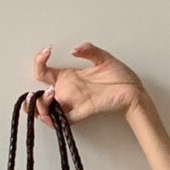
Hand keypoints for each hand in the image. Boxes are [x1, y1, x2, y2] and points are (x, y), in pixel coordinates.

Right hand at [29, 42, 143, 126]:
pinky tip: (54, 111)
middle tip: (47, 88)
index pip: (42, 72)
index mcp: (69, 77)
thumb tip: (74, 49)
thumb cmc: (121, 77)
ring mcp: (74, 103)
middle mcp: (68, 91)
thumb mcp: (103, 57)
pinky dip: (55, 119)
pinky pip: (65, 121)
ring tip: (51, 95)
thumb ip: (88, 49)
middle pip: (40, 98)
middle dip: (34, 97)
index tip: (47, 51)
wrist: (134, 90)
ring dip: (42, 106)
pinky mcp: (84, 112)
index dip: (39, 61)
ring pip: (47, 112)